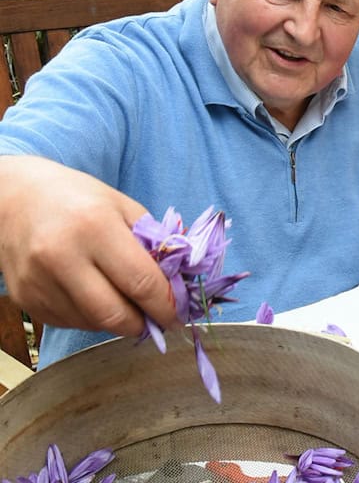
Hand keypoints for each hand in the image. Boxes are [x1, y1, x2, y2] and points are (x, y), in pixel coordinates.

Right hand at [0, 156, 176, 336]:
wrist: (14, 197)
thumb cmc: (77, 199)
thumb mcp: (123, 207)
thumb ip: (154, 243)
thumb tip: (178, 284)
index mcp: (94, 227)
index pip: (141, 282)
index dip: (165, 306)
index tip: (179, 315)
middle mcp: (61, 256)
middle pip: (114, 314)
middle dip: (143, 324)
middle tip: (156, 319)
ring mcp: (38, 280)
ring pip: (92, 323)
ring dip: (117, 321)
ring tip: (125, 302)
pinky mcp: (25, 298)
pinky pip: (69, 322)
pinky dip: (91, 318)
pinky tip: (94, 297)